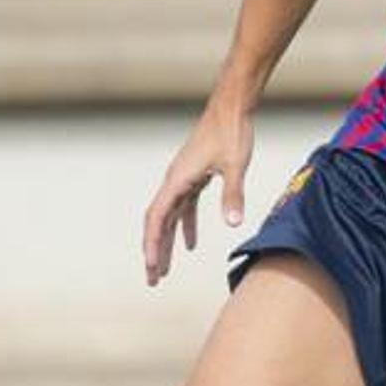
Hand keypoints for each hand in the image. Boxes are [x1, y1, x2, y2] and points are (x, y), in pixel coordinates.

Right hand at [141, 100, 253, 285]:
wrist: (232, 106)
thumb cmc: (231, 131)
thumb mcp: (235, 166)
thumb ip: (232, 195)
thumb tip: (232, 224)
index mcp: (178, 179)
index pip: (157, 217)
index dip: (152, 243)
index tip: (151, 266)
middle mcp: (174, 180)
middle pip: (157, 222)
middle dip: (154, 251)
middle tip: (153, 279)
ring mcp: (183, 178)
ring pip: (169, 217)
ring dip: (166, 242)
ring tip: (164, 269)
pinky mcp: (193, 175)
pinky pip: (184, 207)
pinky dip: (185, 226)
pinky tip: (190, 244)